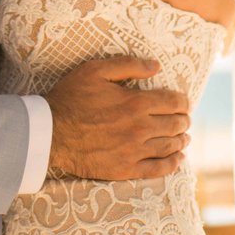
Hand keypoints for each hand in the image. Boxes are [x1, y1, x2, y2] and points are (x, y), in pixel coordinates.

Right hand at [45, 56, 190, 180]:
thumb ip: (128, 65)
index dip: (182, 101)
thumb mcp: (96, 70)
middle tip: (184, 118)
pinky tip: (178, 160)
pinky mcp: (126, 169)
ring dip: (181, 140)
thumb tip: (156, 65)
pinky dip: (172, 164)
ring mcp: (134, 151)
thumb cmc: (71, 98)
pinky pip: (158, 169)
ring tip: (184, 137)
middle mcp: (140, 128)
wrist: (51, 133)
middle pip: (175, 124)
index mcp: (136, 102)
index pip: (173, 102)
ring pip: (170, 146)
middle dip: (183, 120)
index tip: (183, 101)